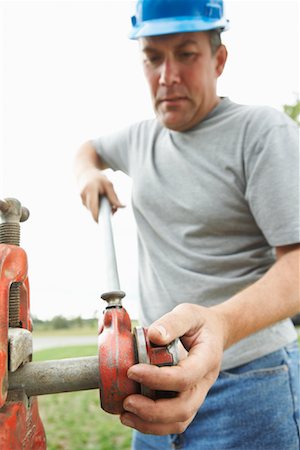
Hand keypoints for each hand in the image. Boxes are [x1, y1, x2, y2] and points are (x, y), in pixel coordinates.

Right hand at [78, 168, 123, 220]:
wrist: (85, 173)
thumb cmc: (98, 178)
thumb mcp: (108, 185)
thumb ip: (114, 197)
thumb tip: (123, 207)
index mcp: (90, 190)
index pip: (93, 207)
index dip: (97, 217)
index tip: (102, 224)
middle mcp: (83, 196)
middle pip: (95, 211)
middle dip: (104, 213)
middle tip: (114, 209)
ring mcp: (81, 200)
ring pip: (94, 211)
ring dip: (102, 210)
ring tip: (108, 202)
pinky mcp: (82, 203)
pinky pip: (92, 209)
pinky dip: (98, 208)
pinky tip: (102, 202)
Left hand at [120, 303, 226, 434]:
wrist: (214, 333)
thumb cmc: (199, 323)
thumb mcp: (189, 314)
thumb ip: (172, 322)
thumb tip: (154, 335)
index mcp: (207, 359)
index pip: (185, 376)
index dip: (158, 378)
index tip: (132, 370)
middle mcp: (204, 382)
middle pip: (184, 408)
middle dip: (153, 410)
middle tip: (127, 401)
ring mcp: (198, 394)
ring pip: (180, 421)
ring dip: (151, 423)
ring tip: (125, 413)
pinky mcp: (188, 400)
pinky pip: (174, 422)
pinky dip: (153, 425)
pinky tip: (132, 416)